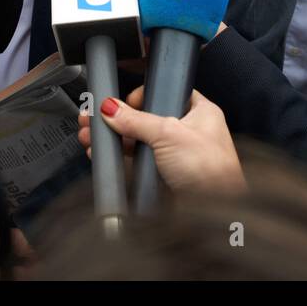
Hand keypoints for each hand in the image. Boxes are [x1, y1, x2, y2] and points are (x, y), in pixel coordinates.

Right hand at [76, 86, 245, 194]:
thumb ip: (137, 119)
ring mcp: (176, 154)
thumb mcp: (169, 134)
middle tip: (98, 117)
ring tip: (92, 135)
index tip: (124, 102)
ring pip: (140, 140)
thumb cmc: (211, 171)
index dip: (145, 94)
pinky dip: (120, 158)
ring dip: (115, 138)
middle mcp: (189, 131)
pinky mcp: (164, 175)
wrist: (214, 213)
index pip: (168, 92)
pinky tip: (104, 154)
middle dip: (120, 118)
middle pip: (148, 116)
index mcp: (200, 112)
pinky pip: (138, 161)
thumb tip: (112, 108)